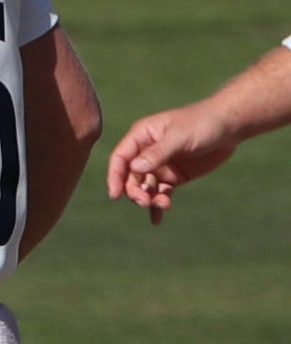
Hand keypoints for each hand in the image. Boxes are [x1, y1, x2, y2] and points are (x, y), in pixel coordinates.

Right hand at [107, 101, 242, 221]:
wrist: (229, 127)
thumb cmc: (202, 123)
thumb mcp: (179, 137)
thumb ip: (157, 153)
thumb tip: (134, 169)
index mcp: (141, 137)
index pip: (120, 158)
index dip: (115, 176)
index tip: (115, 195)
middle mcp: (146, 153)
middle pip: (131, 177)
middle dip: (135, 191)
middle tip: (146, 201)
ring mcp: (160, 166)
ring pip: (146, 187)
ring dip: (150, 199)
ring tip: (165, 204)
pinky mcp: (174, 177)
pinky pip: (161, 193)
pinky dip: (158, 206)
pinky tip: (157, 219)